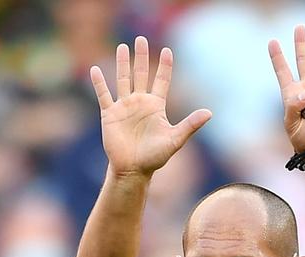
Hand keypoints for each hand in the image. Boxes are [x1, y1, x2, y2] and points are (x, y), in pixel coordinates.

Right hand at [90, 36, 211, 177]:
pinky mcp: (109, 114)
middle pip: (141, 74)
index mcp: (156, 106)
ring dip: (122, 63)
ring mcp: (124, 107)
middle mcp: (140, 102)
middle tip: (141, 38)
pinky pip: (103, 95)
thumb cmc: (154, 157)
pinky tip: (95, 70)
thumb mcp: (175, 139)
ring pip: (122, 79)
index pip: (161, 80)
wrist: (132, 170)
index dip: (165, 66)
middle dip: (142, 56)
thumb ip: (190, 125)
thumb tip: (210, 113)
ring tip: (122, 46)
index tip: (168, 50)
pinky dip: (99, 83)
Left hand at [270, 26, 304, 158]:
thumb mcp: (291, 125)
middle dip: (301, 45)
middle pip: (303, 62)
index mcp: (291, 95)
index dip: (277, 58)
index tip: (272, 42)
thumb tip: (304, 91)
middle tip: (299, 27)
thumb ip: (293, 108)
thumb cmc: (302, 140)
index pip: (283, 72)